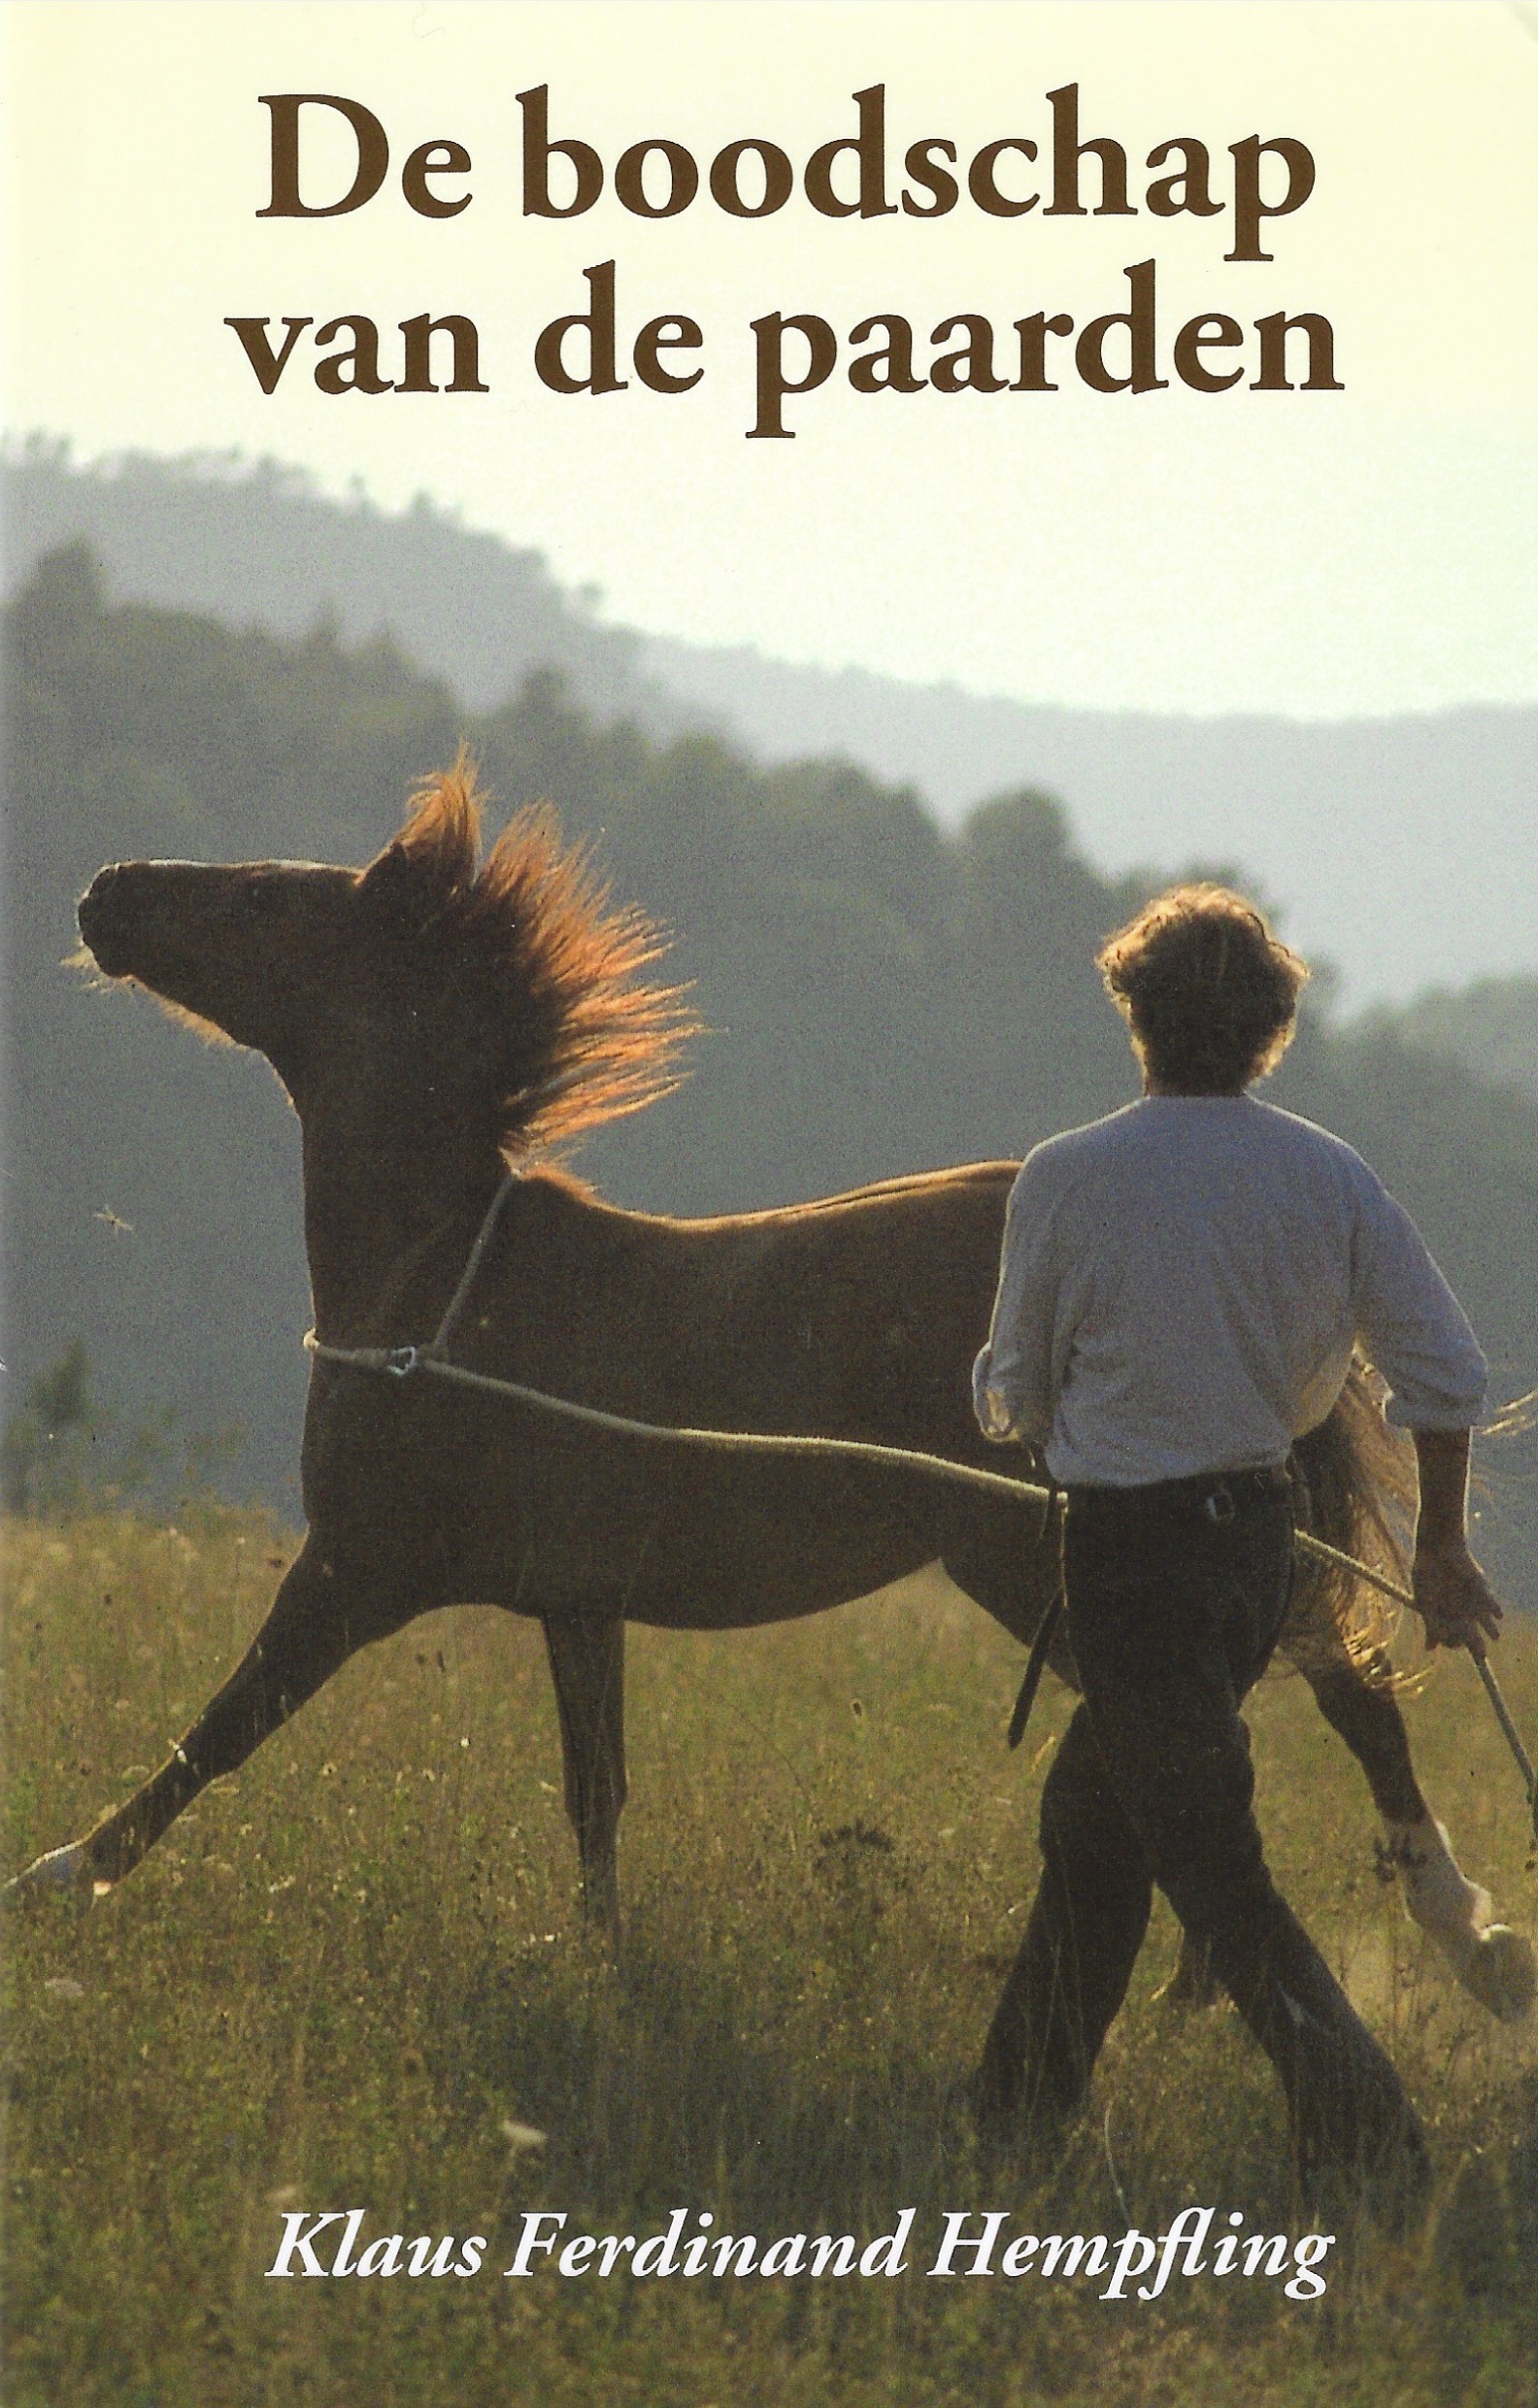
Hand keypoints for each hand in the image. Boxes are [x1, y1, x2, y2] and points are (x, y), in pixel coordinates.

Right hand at [1411, 1539, 1503, 1655]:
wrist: (1438, 1548)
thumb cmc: (1426, 1574)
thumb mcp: (1424, 1601)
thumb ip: (1430, 1624)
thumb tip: (1430, 1650)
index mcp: (1443, 1617)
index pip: (1451, 1639)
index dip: (1452, 1643)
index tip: (1451, 1642)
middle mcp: (1459, 1613)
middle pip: (1470, 1636)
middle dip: (1476, 1645)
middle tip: (1480, 1651)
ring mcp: (1472, 1603)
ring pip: (1485, 1623)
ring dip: (1491, 1630)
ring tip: (1495, 1636)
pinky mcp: (1482, 1591)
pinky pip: (1492, 1604)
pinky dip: (1495, 1610)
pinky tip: (1498, 1615)